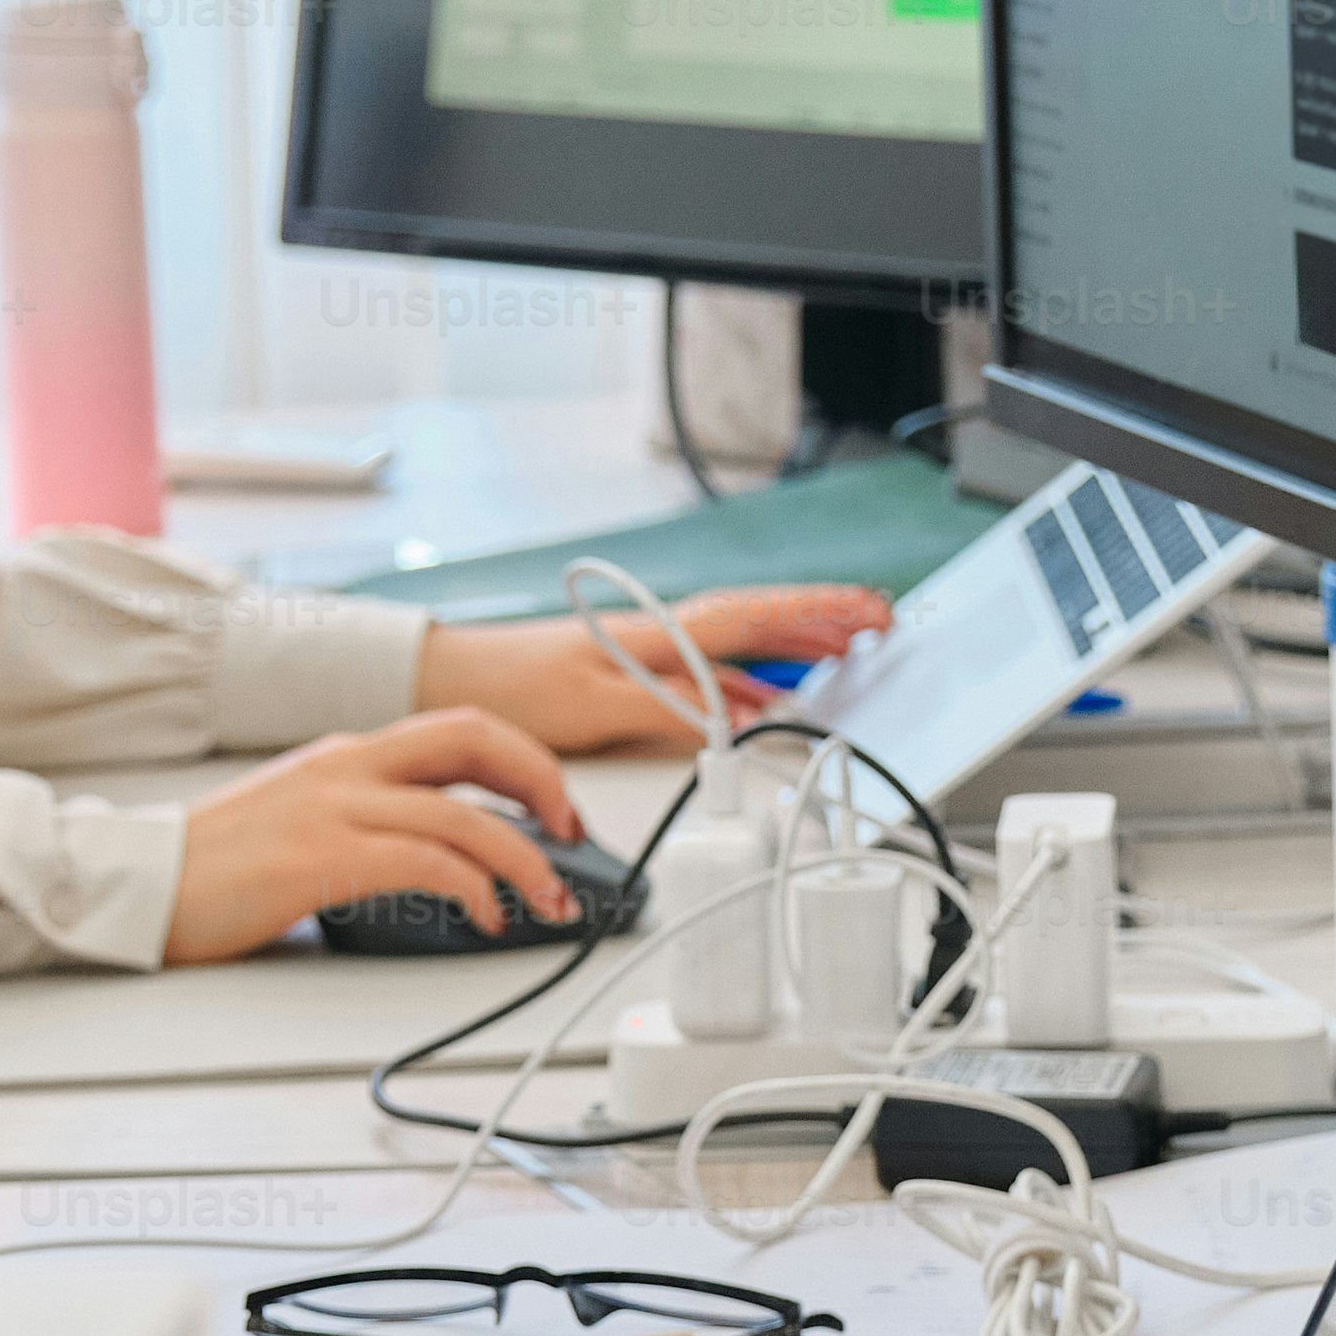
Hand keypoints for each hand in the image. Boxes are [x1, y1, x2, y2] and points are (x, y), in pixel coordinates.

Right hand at [162, 708, 594, 964]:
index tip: (555, 810)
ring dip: (525, 861)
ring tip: (548, 903)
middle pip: (476, 739)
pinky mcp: (323, 856)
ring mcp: (335, 806)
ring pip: (464, 813)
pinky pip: (426, 862)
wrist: (139, 884)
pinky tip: (487, 917)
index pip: (458, 730)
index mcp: (346, 751)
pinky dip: (475, 889)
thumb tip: (436, 851)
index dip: (524, 763)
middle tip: (573, 834)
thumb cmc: (214, 866)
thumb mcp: (300, 815)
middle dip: (543, 781)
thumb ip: (362, 815)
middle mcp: (348, 764)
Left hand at [417, 585, 891, 753]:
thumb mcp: (591, 706)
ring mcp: (655, 652)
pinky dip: (756, 675)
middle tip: (882, 621)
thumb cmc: (512, 684)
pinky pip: (717, 670)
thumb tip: (725, 721)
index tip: (868, 614)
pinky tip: (774, 693)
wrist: (453, 677)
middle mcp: (663, 635)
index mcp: (658, 632)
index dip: (817, 615)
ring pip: (743, 644)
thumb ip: (662, 710)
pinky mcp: (639, 674)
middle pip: (762, 620)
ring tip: (850, 647)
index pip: (756, 617)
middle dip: (825, 617)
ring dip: (797, 643)